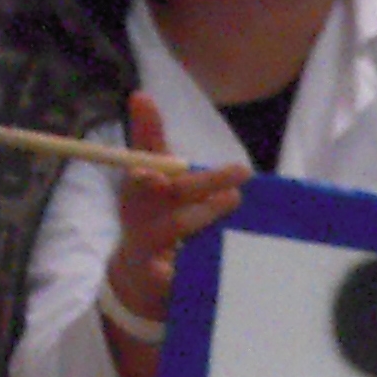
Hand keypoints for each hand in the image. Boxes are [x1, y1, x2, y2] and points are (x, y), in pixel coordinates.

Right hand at [102, 90, 248, 333]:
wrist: (136, 277)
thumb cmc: (150, 214)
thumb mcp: (149, 177)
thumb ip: (149, 138)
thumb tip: (141, 95)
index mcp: (136, 190)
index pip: (141, 173)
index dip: (147, 171)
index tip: (156, 172)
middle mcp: (139, 218)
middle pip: (173, 199)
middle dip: (206, 186)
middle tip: (241, 172)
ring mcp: (149, 251)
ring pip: (180, 230)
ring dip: (207, 216)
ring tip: (234, 200)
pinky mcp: (161, 282)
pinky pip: (187, 271)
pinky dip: (201, 263)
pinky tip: (223, 255)